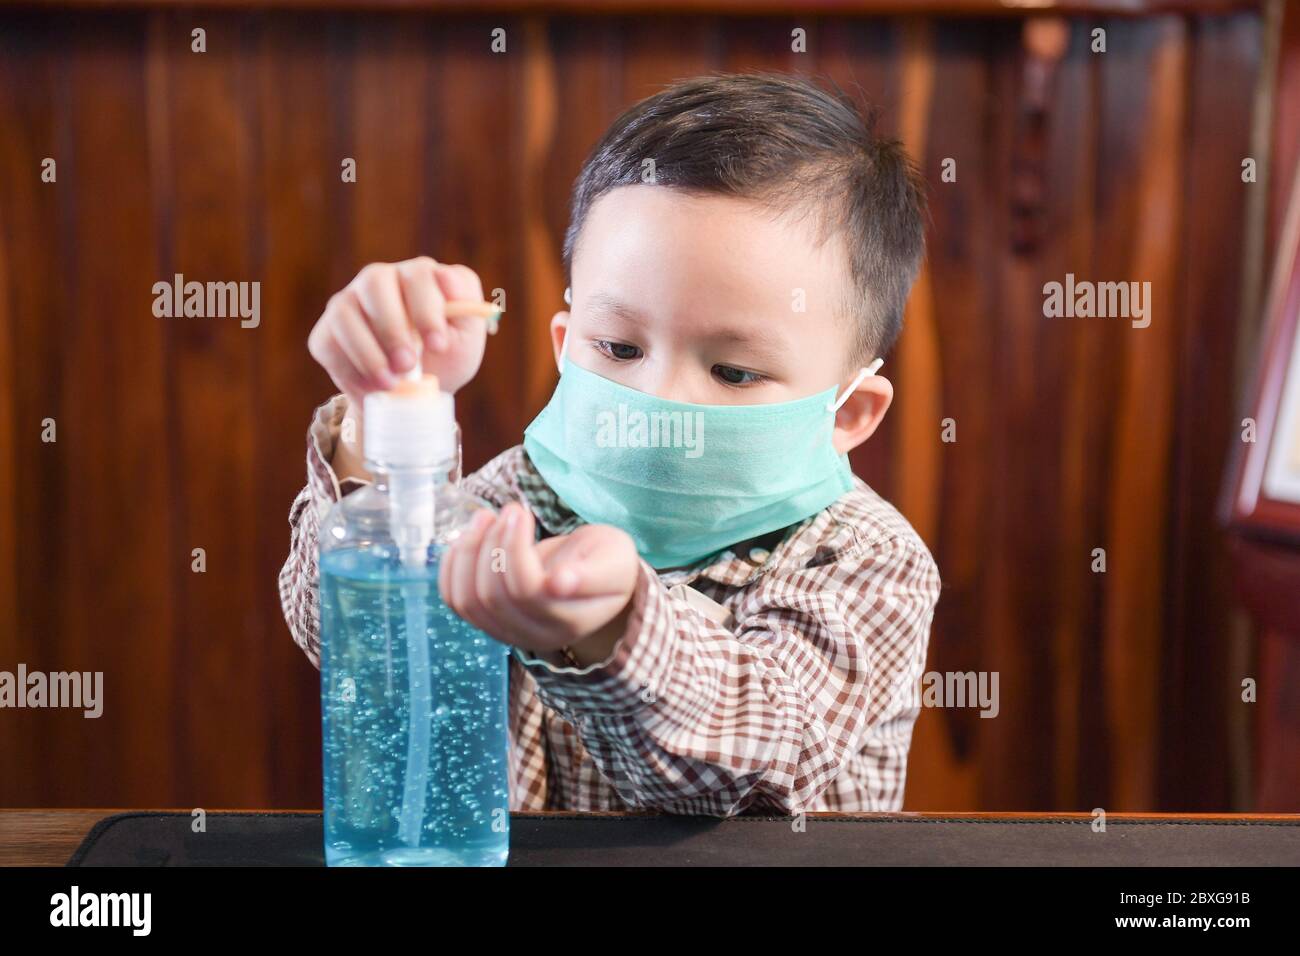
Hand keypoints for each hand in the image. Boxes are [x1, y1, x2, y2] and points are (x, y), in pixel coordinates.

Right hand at [307, 257, 489, 407]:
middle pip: (375, 283)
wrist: (414, 392)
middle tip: (408, 365)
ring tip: (390, 383)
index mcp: (418, 276)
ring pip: (345, 313)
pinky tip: (371, 388)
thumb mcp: (467, 338)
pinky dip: (349, 370)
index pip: (419, 274)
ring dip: (367, 351)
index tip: (438, 346)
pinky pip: (327, 343)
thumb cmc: (445, 357)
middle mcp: (379, 280)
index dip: (427, 309)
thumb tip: (450, 283)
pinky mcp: (326, 332)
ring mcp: (348, 302)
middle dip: (392, 328)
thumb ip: (468, 310)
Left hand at [439, 502, 640, 658]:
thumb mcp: (614, 562)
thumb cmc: (607, 563)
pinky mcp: (487, 619)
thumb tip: (559, 584)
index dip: (514, 549)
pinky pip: (455, 601)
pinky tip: (466, 538)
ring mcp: (506, 631)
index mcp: (568, 621)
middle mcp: (533, 634)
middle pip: (492, 596)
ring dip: (468, 552)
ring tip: (485, 516)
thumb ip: (592, 574)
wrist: (596, 580)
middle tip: (509, 508)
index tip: (522, 510)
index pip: (526, 590)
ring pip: (468, 601)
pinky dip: (452, 567)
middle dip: (492, 543)